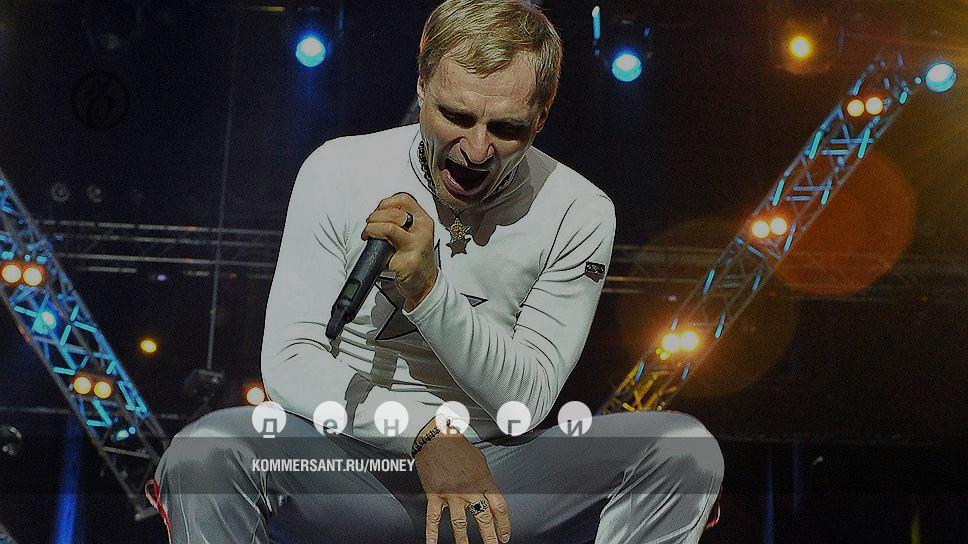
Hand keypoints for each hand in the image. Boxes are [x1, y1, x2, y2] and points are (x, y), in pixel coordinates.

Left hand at [362, 192, 437, 310]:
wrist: (425, 282)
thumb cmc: (417, 257)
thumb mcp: (416, 232)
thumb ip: (401, 220)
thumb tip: (378, 214)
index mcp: (424, 220)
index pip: (404, 199)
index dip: (386, 203)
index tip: (378, 211)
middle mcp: (422, 231)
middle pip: (393, 213)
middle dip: (374, 218)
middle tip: (370, 225)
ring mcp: (416, 246)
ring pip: (388, 228)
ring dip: (372, 230)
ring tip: (369, 235)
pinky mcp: (407, 262)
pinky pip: (384, 251)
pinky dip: (375, 251)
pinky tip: (378, 254)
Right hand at [414, 418, 511, 543]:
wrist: (436, 437)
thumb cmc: (458, 447)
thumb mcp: (480, 461)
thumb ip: (485, 481)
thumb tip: (489, 497)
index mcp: (483, 481)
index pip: (499, 508)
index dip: (504, 525)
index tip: (505, 535)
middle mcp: (469, 490)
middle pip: (483, 519)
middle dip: (490, 537)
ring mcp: (451, 494)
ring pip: (460, 523)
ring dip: (464, 541)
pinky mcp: (435, 494)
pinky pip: (433, 518)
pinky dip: (432, 533)